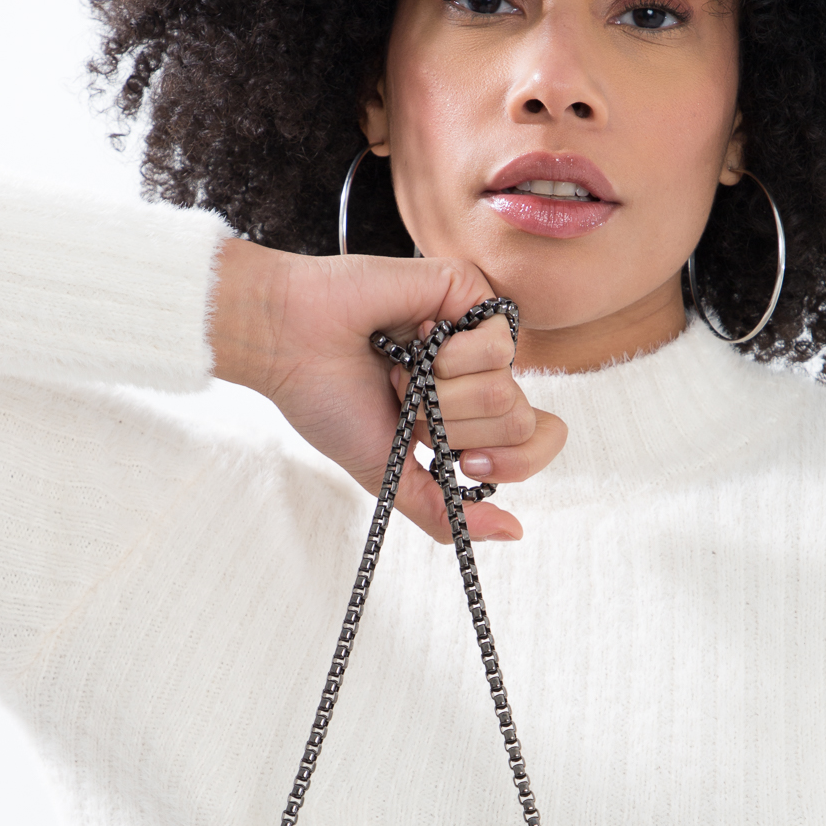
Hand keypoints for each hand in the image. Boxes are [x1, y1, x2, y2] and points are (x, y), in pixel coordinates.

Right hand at [211, 239, 566, 542]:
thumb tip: (514, 532)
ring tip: (399, 369)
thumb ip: (446, 511)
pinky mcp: (473, 293)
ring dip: (439, 395)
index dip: (516, 464)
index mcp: (466, 415)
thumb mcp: (391, 475)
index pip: (536, 442)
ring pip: (506, 392)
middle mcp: (479, 374)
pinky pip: (498, 345)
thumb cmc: (329, 402)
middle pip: (519, 424)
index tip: (464, 463)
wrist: (290, 345)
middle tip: (405, 403)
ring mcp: (477, 333)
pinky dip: (448, 356)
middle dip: (453, 428)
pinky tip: (413, 335)